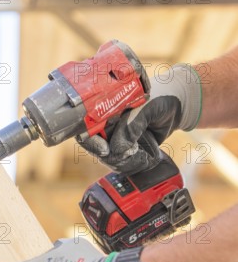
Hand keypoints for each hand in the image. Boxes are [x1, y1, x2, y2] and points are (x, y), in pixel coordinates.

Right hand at [79, 64, 201, 173]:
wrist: (178, 104)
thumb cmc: (160, 96)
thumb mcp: (146, 107)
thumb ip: (131, 125)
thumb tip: (116, 149)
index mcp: (104, 108)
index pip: (84, 128)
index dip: (90, 142)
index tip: (106, 150)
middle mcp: (106, 124)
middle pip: (96, 148)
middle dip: (113, 156)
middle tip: (132, 152)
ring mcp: (116, 137)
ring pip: (110, 159)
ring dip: (126, 163)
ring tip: (143, 155)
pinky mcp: (127, 148)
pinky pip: (122, 163)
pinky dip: (133, 165)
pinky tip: (145, 158)